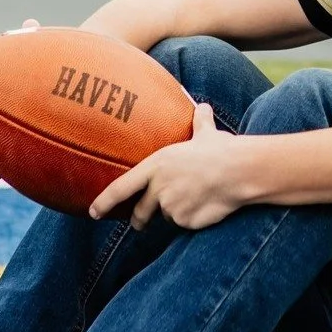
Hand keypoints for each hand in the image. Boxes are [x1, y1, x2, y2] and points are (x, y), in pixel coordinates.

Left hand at [89, 103, 243, 230]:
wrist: (239, 171)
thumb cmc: (222, 149)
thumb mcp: (206, 134)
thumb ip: (199, 123)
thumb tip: (203, 106)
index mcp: (156, 165)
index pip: (121, 188)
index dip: (104, 202)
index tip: (93, 213)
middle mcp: (158, 188)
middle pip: (141, 212)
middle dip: (139, 219)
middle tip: (141, 223)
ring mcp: (171, 207)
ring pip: (167, 217)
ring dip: (175, 212)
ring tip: (195, 198)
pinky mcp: (185, 222)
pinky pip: (185, 224)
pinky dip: (191, 219)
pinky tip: (206, 206)